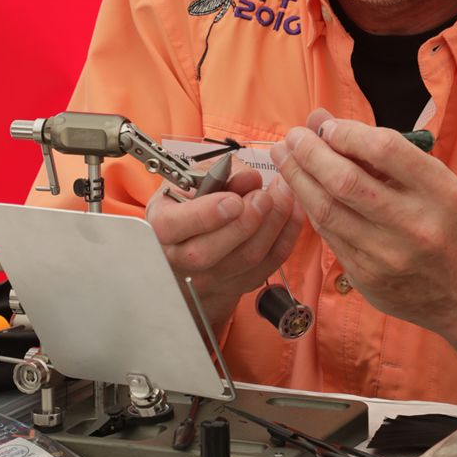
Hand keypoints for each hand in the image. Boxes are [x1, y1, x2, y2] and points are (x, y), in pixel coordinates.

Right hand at [145, 161, 304, 328]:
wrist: (195, 238)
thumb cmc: (192, 201)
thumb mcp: (194, 178)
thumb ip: (220, 173)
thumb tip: (249, 178)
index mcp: (162, 227)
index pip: (173, 227)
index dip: (206, 215)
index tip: (233, 200)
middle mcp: (180, 259)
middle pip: (211, 253)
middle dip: (245, 223)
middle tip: (265, 196)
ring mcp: (211, 278)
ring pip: (246, 260)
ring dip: (273, 224)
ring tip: (284, 192)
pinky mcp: (240, 284)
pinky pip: (270, 265)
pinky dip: (287, 236)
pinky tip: (294, 210)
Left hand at [270, 110, 456, 330]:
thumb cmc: (443, 221)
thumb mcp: (432, 180)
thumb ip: (379, 150)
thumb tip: (322, 120)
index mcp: (438, 191)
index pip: (385, 149)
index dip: (347, 133)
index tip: (327, 127)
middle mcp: (414, 224)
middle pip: (346, 181)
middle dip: (310, 153)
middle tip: (293, 136)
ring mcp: (388, 255)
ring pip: (327, 211)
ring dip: (298, 178)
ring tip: (283, 156)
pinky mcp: (367, 277)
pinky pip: (328, 235)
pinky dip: (310, 207)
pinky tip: (299, 188)